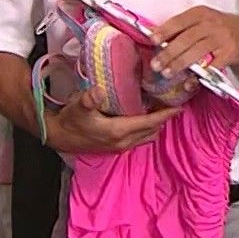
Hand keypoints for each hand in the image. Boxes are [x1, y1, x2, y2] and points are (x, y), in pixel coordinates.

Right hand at [47, 90, 181, 154]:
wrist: (58, 136)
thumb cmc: (70, 120)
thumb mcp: (78, 106)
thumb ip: (89, 99)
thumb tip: (99, 91)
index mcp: (118, 132)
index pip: (149, 123)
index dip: (165, 115)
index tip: (180, 106)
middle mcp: (123, 142)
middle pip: (152, 130)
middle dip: (164, 118)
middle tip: (173, 102)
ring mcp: (121, 146)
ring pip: (147, 136)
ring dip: (156, 124)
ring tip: (162, 109)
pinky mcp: (116, 147)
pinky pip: (139, 138)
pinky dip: (147, 129)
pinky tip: (145, 117)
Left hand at [150, 6, 238, 75]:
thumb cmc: (220, 27)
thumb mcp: (202, 20)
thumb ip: (182, 27)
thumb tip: (157, 37)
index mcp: (200, 14)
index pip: (179, 21)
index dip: (165, 31)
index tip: (153, 40)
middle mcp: (210, 24)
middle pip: (186, 39)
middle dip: (169, 53)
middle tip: (156, 64)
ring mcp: (221, 39)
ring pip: (197, 52)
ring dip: (180, 64)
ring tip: (167, 72)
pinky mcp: (230, 53)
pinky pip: (212, 66)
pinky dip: (199, 76)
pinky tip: (189, 81)